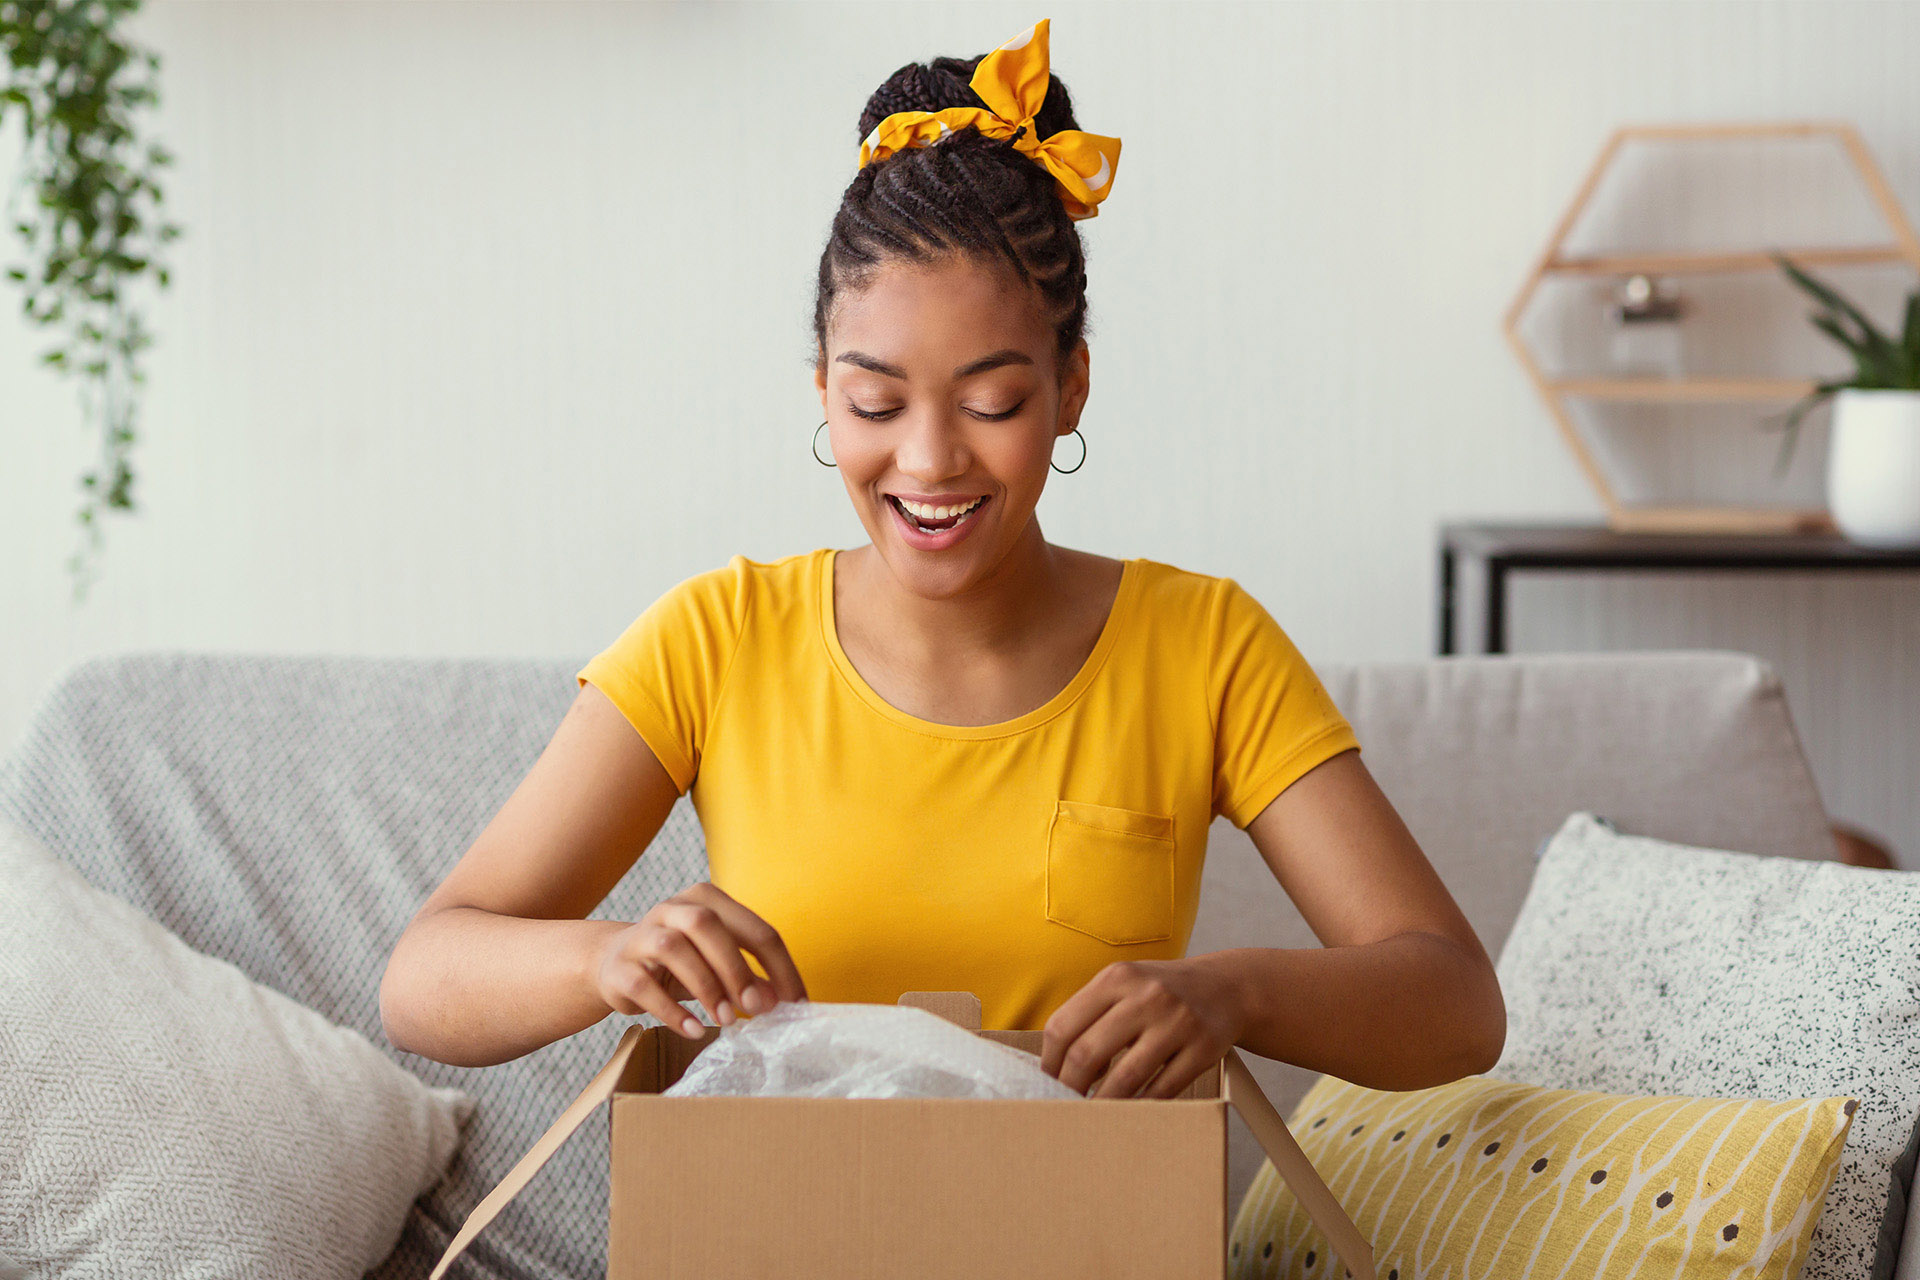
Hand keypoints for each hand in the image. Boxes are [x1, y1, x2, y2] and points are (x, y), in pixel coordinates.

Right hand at [594, 882, 807, 1037]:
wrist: (614, 962)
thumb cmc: (680, 962)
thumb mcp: (719, 963)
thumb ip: (749, 976)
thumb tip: (778, 1001)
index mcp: (706, 900)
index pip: (754, 928)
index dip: (779, 966)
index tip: (795, 1003)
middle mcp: (672, 908)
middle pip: (707, 925)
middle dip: (736, 968)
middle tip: (755, 1008)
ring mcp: (642, 935)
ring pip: (674, 948)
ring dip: (706, 987)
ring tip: (725, 1020)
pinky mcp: (620, 967)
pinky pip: (645, 986)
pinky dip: (672, 1011)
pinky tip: (694, 1029)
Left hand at [1040, 958, 1244, 1098]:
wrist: (1227, 987)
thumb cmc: (1161, 993)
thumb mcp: (1124, 985)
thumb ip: (1091, 1015)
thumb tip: (1057, 1068)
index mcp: (1117, 978)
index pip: (1063, 1026)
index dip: (1049, 1062)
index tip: (1048, 1082)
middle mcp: (1146, 996)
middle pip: (1087, 1053)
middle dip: (1069, 1088)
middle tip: (1065, 1105)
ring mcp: (1178, 1022)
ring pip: (1125, 1077)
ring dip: (1103, 1104)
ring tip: (1093, 1115)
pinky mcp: (1204, 1048)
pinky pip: (1163, 1089)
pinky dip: (1142, 1105)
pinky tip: (1131, 1109)